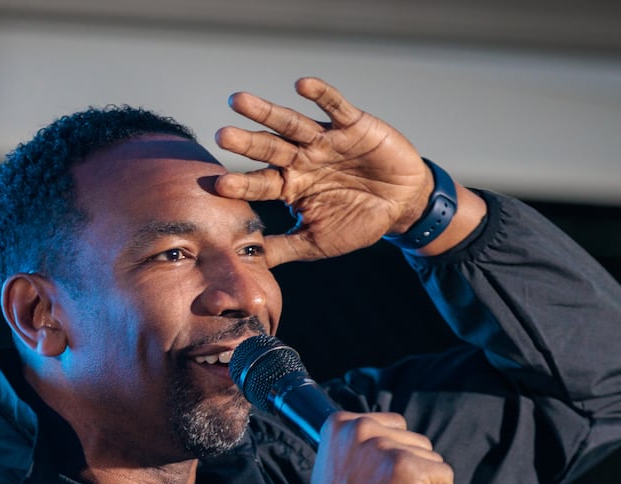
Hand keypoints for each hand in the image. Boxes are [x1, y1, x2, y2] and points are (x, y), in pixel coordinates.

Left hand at [213, 77, 434, 266]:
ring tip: (239, 101)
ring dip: (266, 112)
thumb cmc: (358, 222)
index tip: (219, 184)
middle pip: (268, 147)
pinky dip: (320, 95)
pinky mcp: (352, 124)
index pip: (261, 183)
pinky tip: (301, 85)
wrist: (401, 205)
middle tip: (222, 136)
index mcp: (291, 185)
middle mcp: (302, 158)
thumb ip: (284, 248)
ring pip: (291, 123)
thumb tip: (248, 262)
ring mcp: (325, 140)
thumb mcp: (318, 242)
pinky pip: (335, 106)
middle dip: (246, 142)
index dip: (242, 183)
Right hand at [296, 412, 454, 483]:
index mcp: (341, 425)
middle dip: (412, 469)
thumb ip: (359, 449)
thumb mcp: (335, 468)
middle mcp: (362, 430)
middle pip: (414, 440)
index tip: (388, 478)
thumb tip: (390, 445)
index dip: (397, 453)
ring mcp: (386, 449)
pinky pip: (443, 475)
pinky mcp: (409, 469)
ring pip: (430, 458)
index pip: (392, 425)